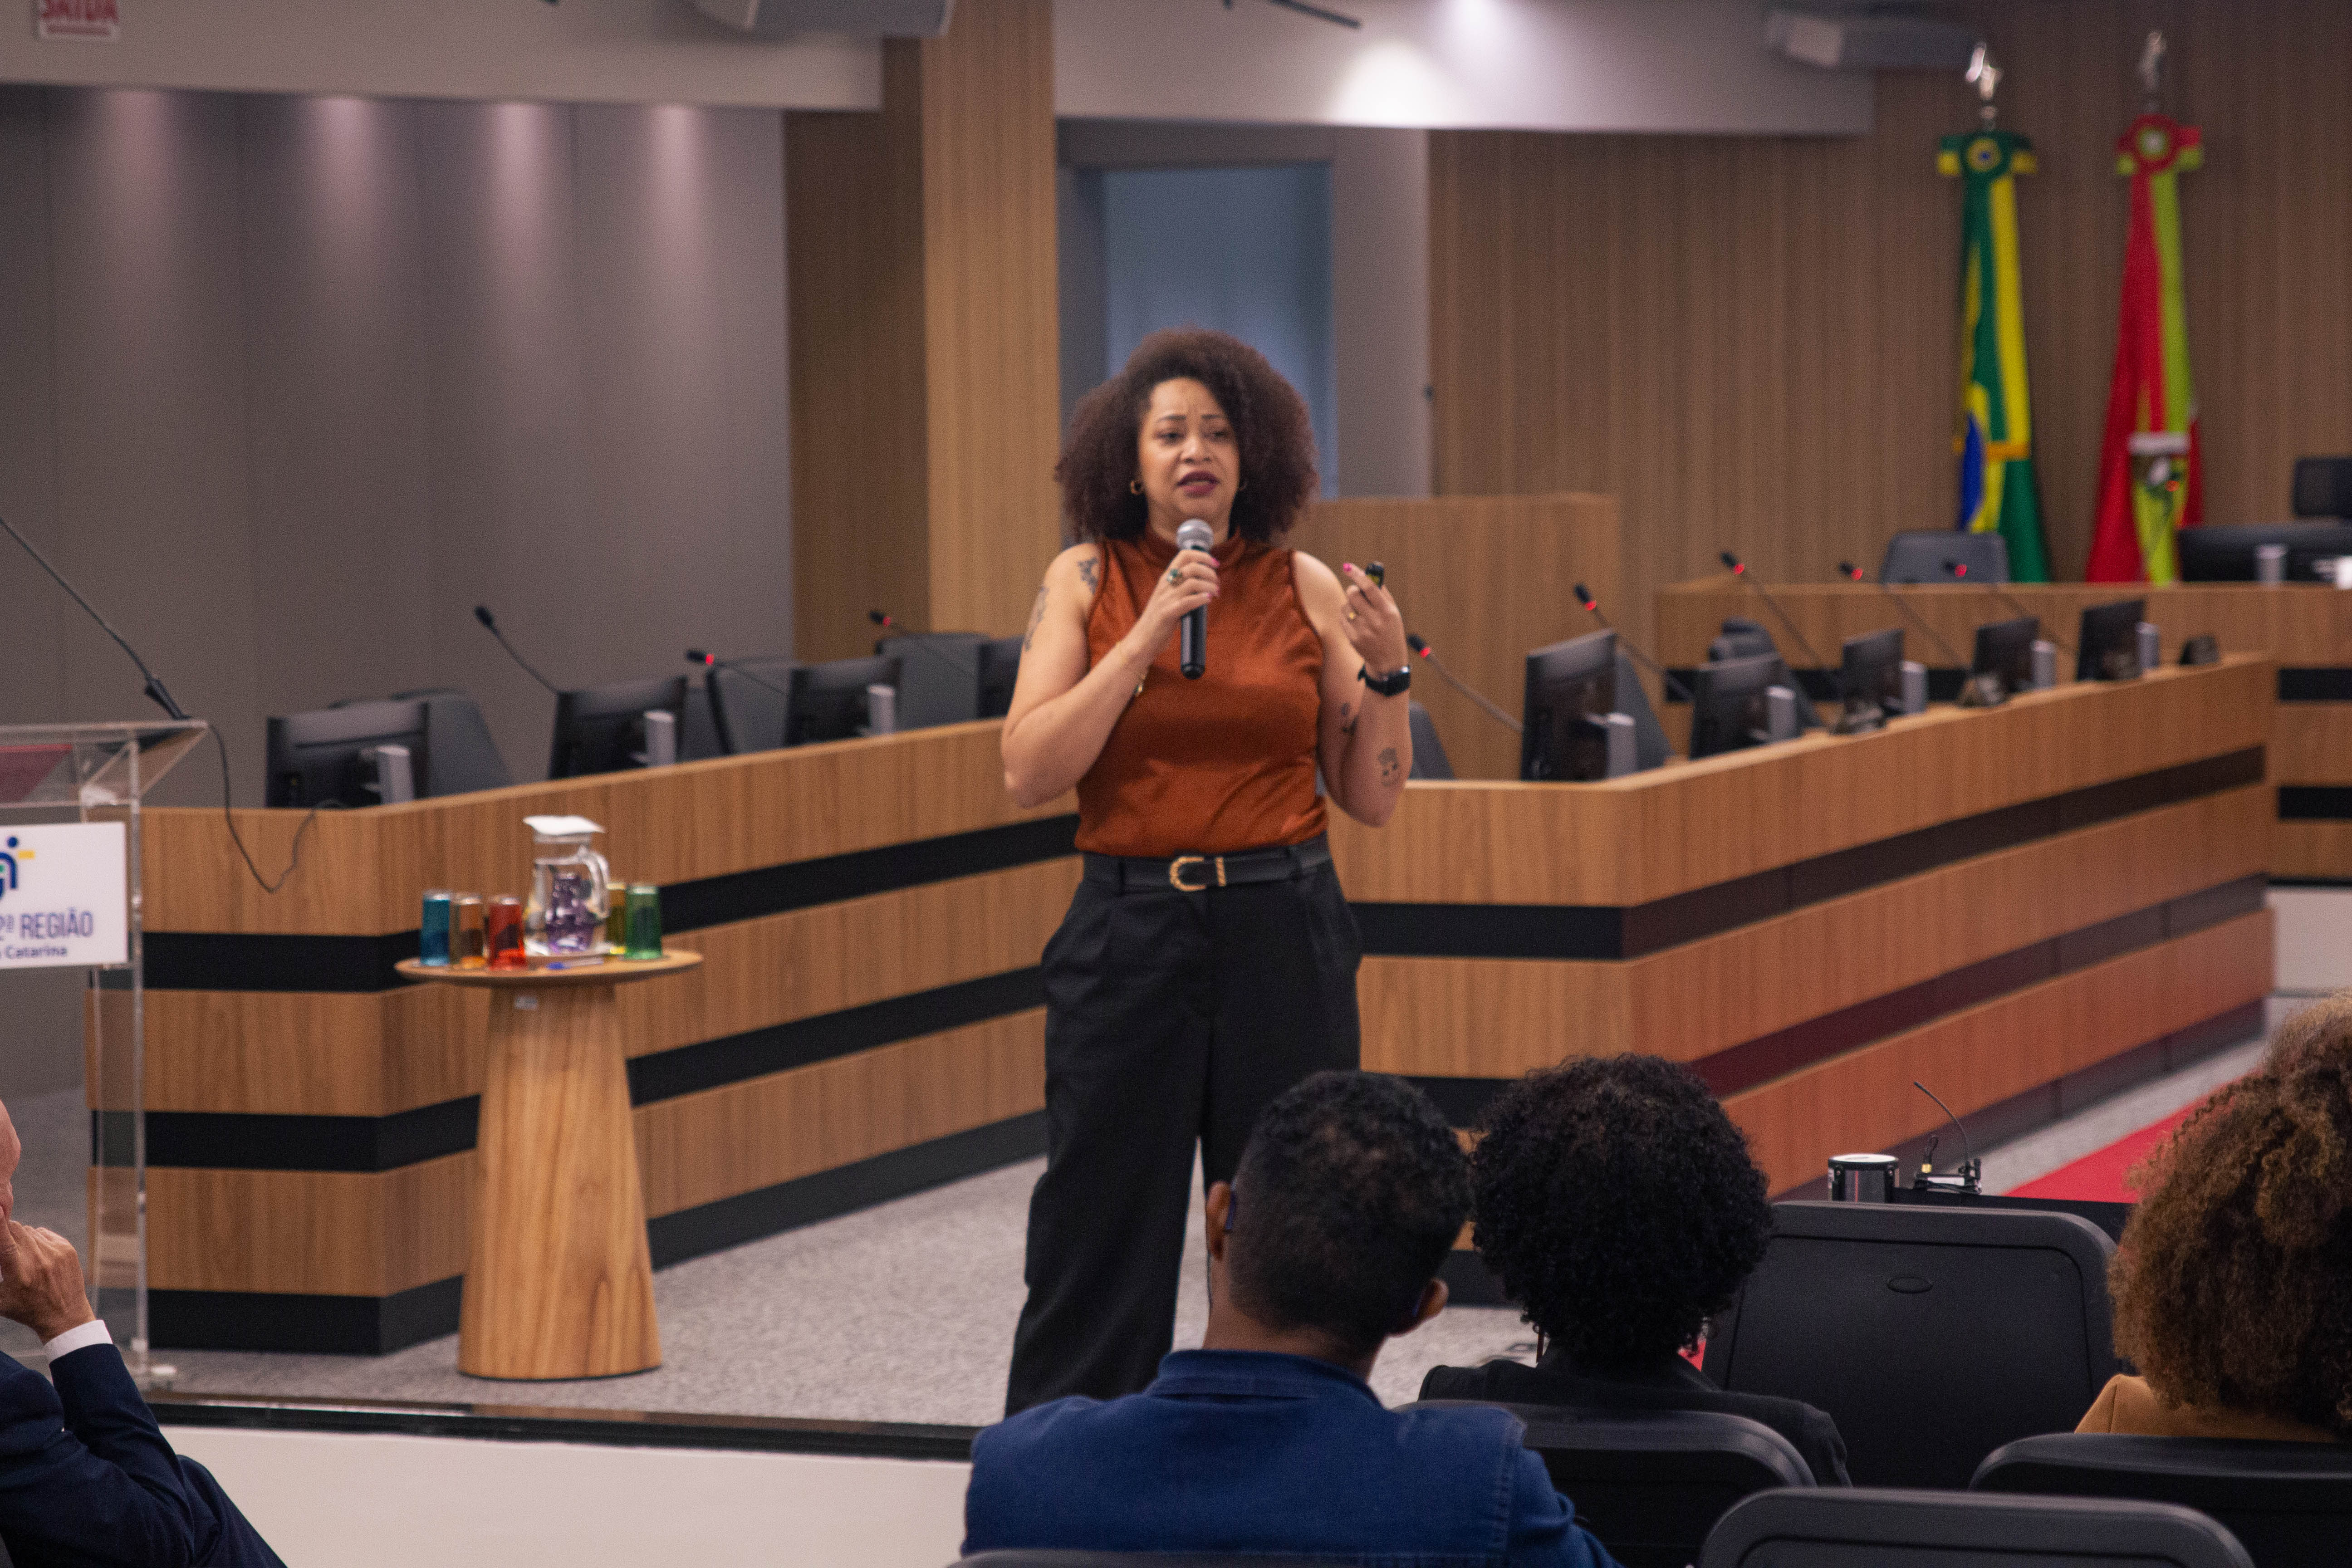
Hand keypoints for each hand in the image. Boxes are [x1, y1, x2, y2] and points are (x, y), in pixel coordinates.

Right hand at [0, 1222, 96, 1342]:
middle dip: (5, 1232)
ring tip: (21, 1257)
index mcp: (18, 1271)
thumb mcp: (0, 1298)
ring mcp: (55, 1252)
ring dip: (20, 1238)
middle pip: (15, 1229)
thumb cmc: (26, 1309)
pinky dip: (35, 1239)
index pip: (5, 1239)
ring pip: (29, 1231)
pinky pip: (43, 1233)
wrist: (64, 1316)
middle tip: (4, 1245)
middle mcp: (38, 1258)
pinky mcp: (67, 1249)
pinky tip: (36, 1256)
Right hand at [1131, 547, 1218, 650]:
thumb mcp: (1168, 597)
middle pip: (1192, 567)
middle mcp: (1165, 585)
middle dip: (1210, 573)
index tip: (1215, 563)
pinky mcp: (1168, 613)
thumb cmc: (1159, 619)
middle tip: (1217, 583)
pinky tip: (1208, 600)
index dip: (1203, 556)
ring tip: (1216, 593)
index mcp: (1166, 578)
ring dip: (1209, 586)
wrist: (1143, 638)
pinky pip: (1188, 601)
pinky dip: (1202, 599)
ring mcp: (1166, 599)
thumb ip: (1181, 587)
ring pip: (1193, 583)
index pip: (1184, 555)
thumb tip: (1204, 583)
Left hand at [1339, 563, 1408, 674]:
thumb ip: (1383, 593)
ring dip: (1349, 604)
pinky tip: (1355, 622)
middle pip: (1353, 594)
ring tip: (1358, 612)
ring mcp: (1363, 631)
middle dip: (1352, 590)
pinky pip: (1342, 619)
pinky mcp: (1353, 639)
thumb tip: (1369, 574)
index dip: (1357, 575)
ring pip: (1345, 606)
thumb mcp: (1393, 613)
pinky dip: (1346, 616)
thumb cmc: (1391, 631)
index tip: (1347, 567)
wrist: (1389, 662)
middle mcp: (1376, 621)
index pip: (1370, 588)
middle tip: (1356, 593)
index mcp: (1388, 612)